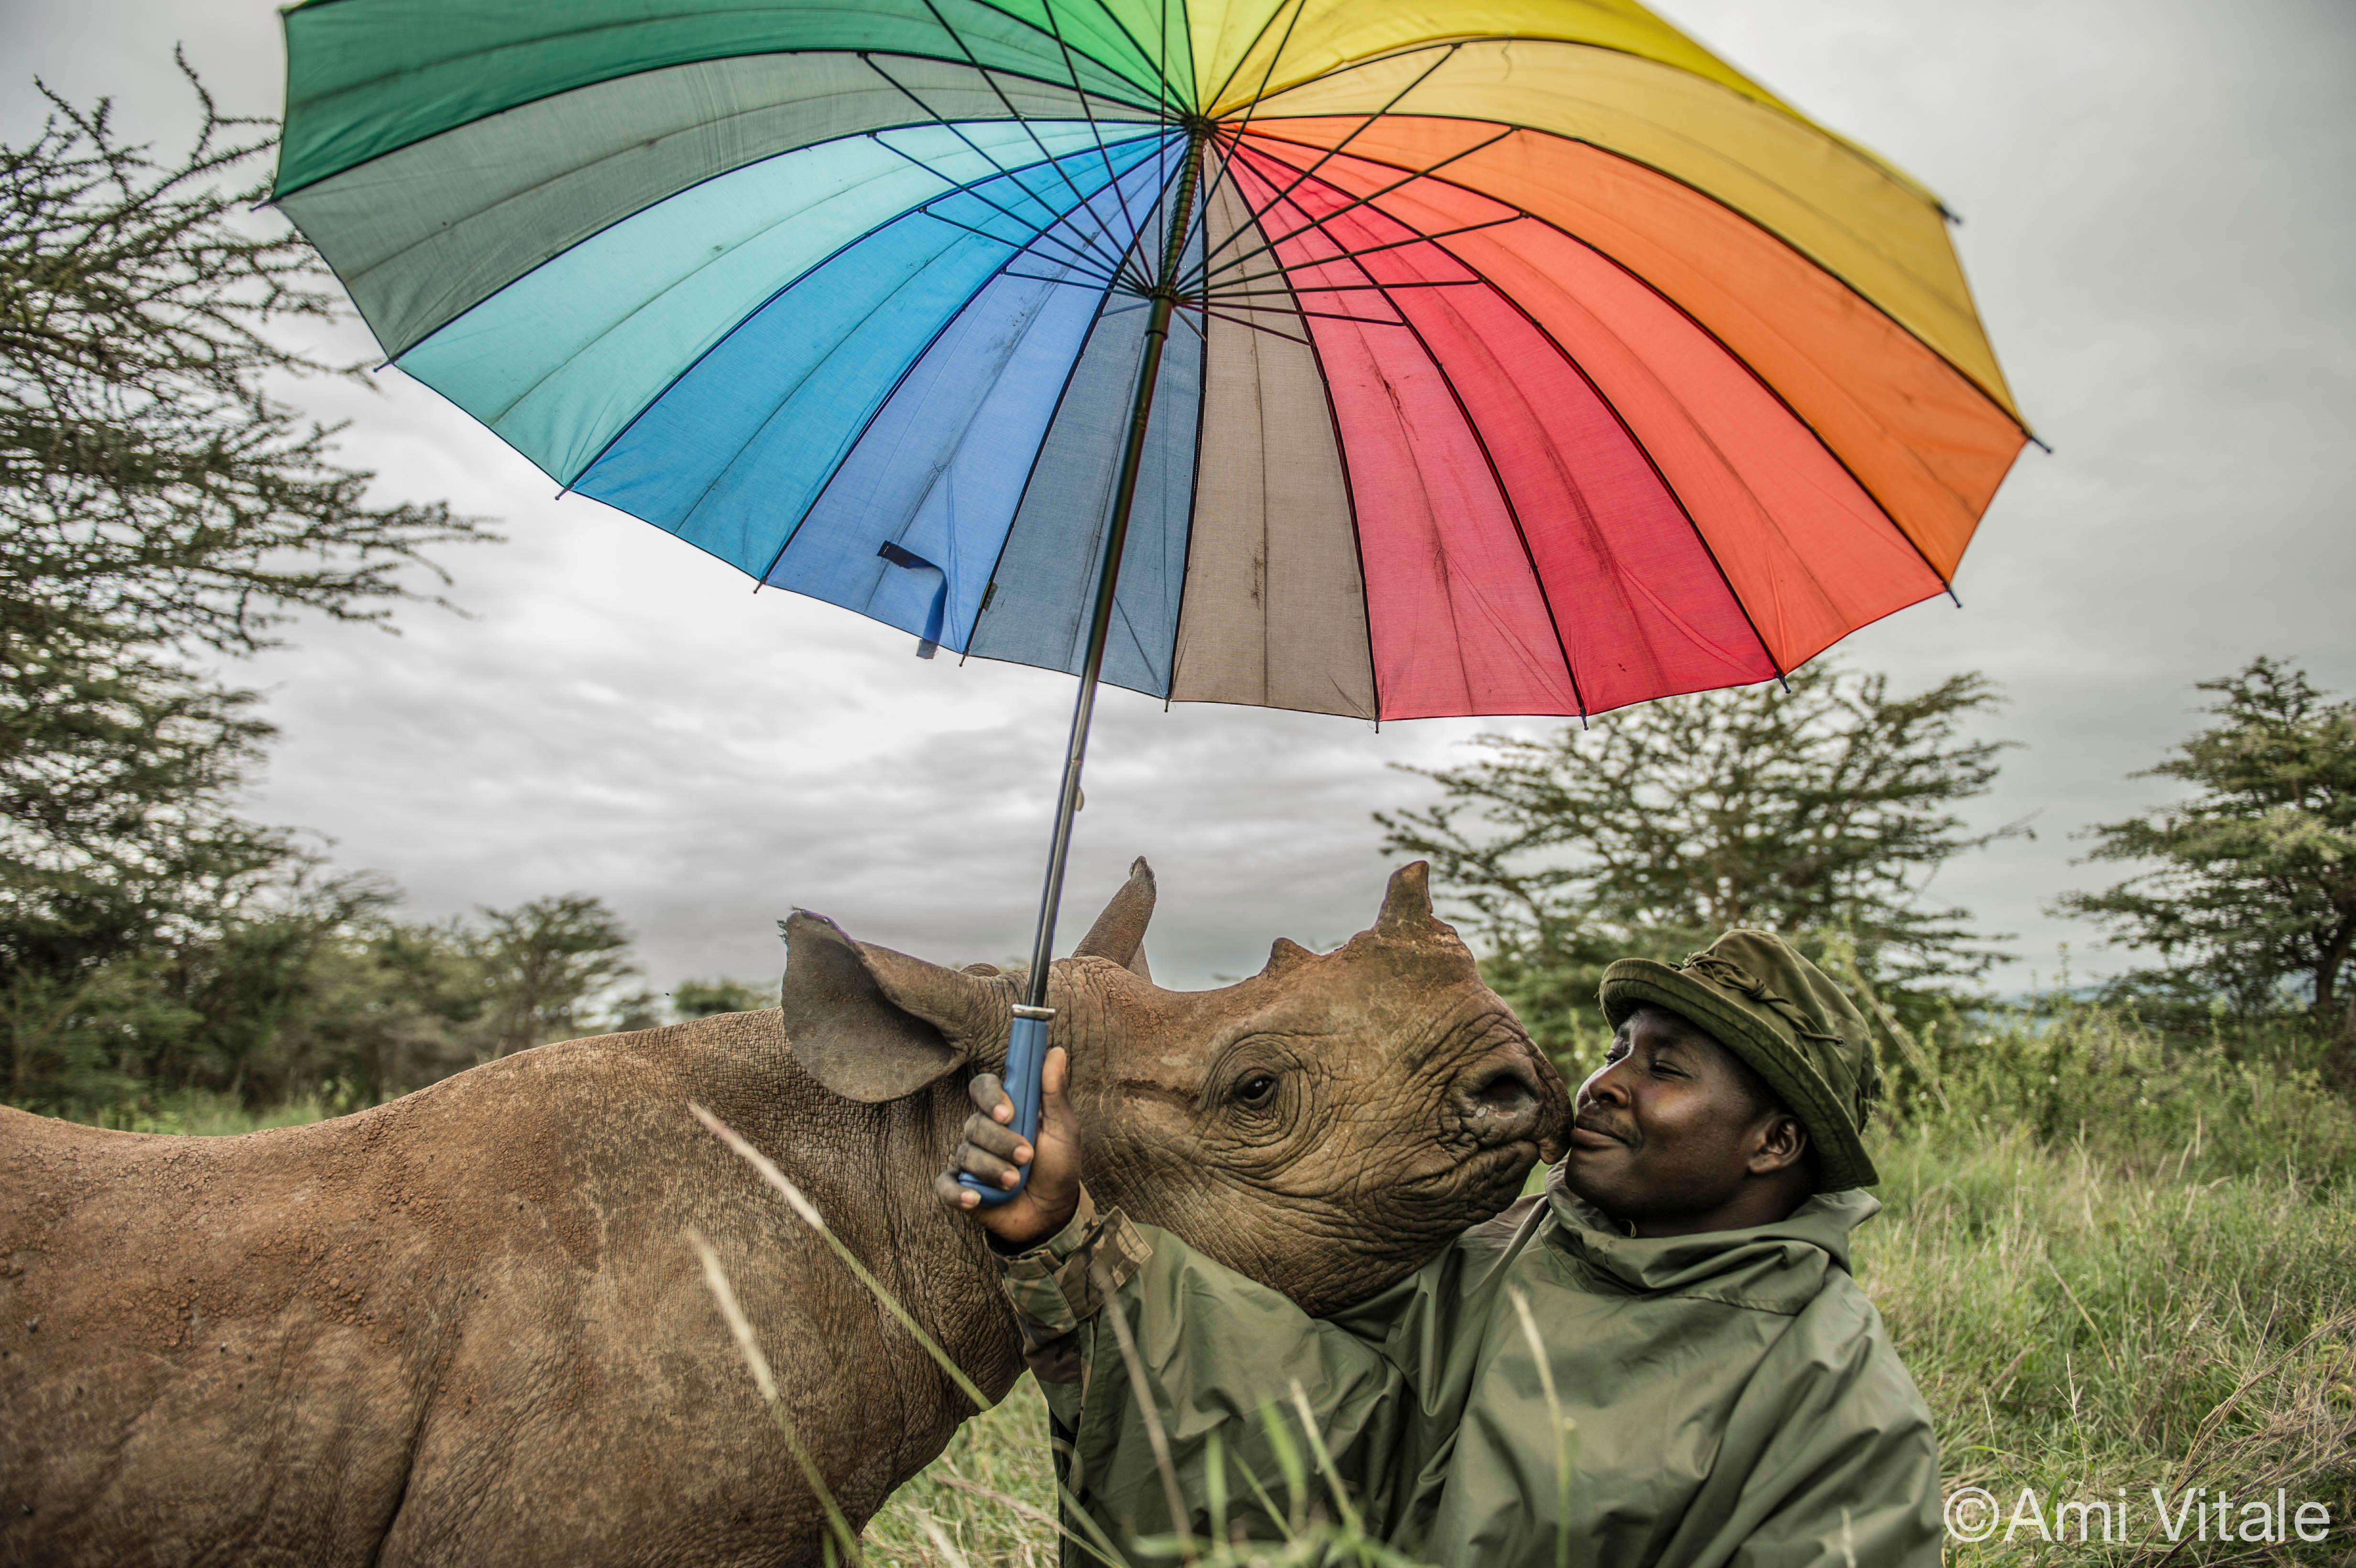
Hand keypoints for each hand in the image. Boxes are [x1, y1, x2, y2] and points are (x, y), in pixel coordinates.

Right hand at [933, 1046, 1081, 1249]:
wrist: (1053, 1214)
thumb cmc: (1059, 1167)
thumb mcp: (1063, 1130)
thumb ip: (1055, 1093)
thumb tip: (1056, 1051)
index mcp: (1006, 1111)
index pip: (984, 1088)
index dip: (990, 1097)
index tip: (1008, 1113)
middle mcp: (984, 1131)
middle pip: (974, 1123)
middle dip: (1001, 1142)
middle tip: (1027, 1156)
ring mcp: (970, 1160)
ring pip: (966, 1153)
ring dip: (994, 1169)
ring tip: (1016, 1183)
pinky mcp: (962, 1188)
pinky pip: (945, 1185)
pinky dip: (958, 1192)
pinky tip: (975, 1197)